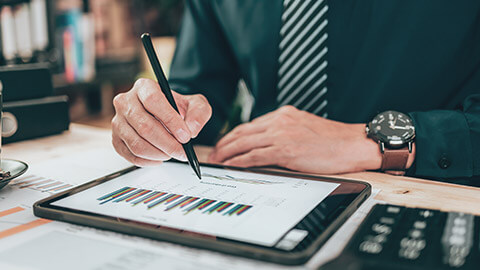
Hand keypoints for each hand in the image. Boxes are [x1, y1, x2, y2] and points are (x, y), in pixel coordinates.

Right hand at [112, 78, 211, 165]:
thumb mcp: (195, 104)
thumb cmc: (178, 108)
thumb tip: (191, 129)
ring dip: (159, 153)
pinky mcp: (116, 138)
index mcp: (144, 87)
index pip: (153, 101)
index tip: (185, 135)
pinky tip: (160, 158)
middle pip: (145, 126)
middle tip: (182, 152)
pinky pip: (130, 154)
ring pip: (137, 143)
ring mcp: (118, 121)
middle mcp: (126, 102)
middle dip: (168, 144)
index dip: (170, 120)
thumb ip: (199, 113)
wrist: (166, 115)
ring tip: (172, 153)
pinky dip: (148, 161)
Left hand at [209, 105, 401, 173]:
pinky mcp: (285, 149)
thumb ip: (284, 131)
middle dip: (224, 144)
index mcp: (283, 115)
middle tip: (213, 154)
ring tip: (217, 162)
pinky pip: (254, 156)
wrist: (353, 143)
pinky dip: (239, 161)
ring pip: (244, 143)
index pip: (250, 125)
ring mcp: (281, 134)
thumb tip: (266, 144)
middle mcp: (279, 121)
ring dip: (226, 153)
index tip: (224, 144)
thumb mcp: (304, 128)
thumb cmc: (333, 140)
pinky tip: (231, 166)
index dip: (233, 136)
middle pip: (242, 132)